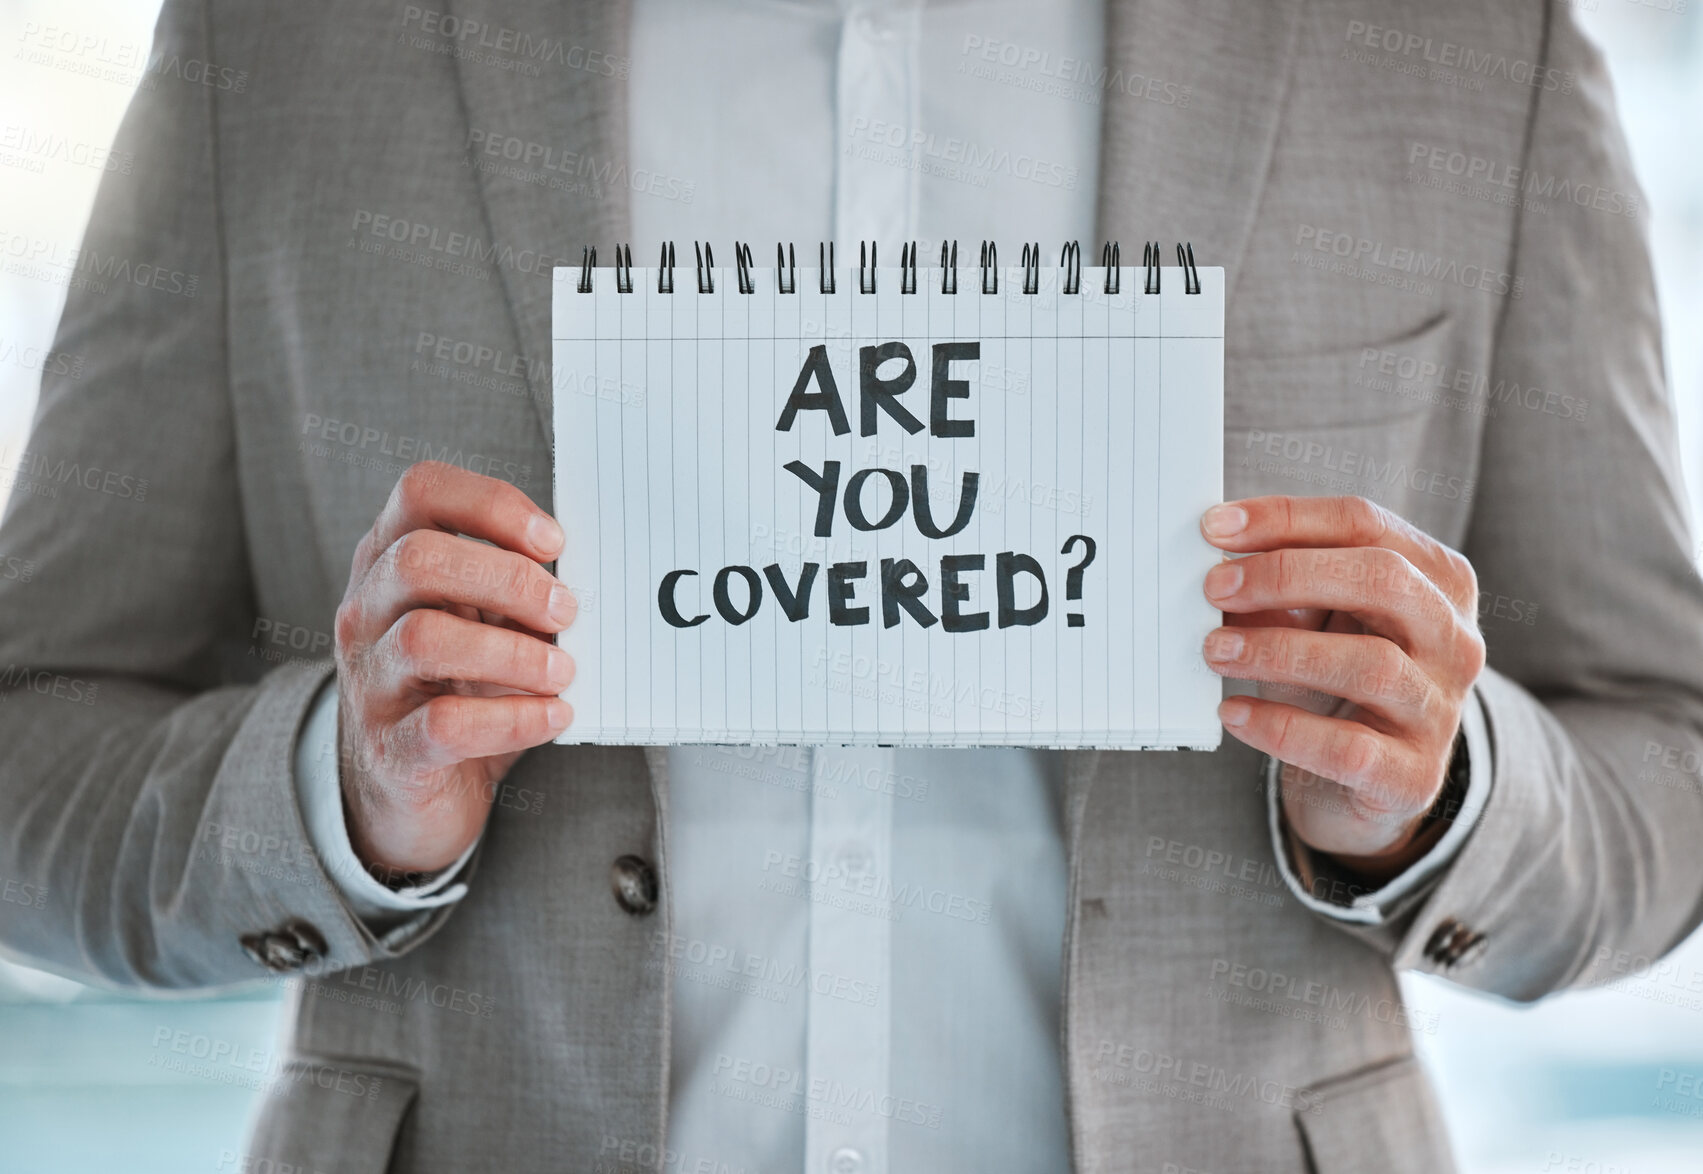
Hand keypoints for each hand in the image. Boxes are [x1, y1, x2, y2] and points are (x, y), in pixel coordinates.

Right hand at [334, 462, 575, 877]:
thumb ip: (514, 590)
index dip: (492, 504)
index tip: (554, 542)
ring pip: (426, 639)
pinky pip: (444, 724)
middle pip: (419, 559)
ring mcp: (370, 681)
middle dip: (509, 580)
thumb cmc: (453, 691)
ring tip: (564, 671)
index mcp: (390, 563)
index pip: (420, 491)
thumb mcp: (478, 624)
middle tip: (566, 612)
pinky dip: (513, 718)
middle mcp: (366, 613)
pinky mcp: (390, 749)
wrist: (404, 793)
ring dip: (515, 652)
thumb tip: (586, 577)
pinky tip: (554, 717)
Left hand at [1198, 495, 1484, 877]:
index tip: (1215, 527)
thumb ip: (1284, 590)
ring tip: (1214, 651)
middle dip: (1287, 575)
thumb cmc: (1336, 682)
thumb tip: (1222, 568)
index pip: (1364, 524)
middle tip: (1215, 587)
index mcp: (1436, 579)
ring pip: (1370, 665)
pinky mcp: (1414, 776)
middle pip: (1382, 579)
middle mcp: (1454, 639)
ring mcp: (1442, 709)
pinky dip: (1282, 728)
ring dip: (1278, 651)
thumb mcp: (1316, 623)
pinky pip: (1348, 747)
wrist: (1365, 784)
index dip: (1286, 519)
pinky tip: (1234, 713)